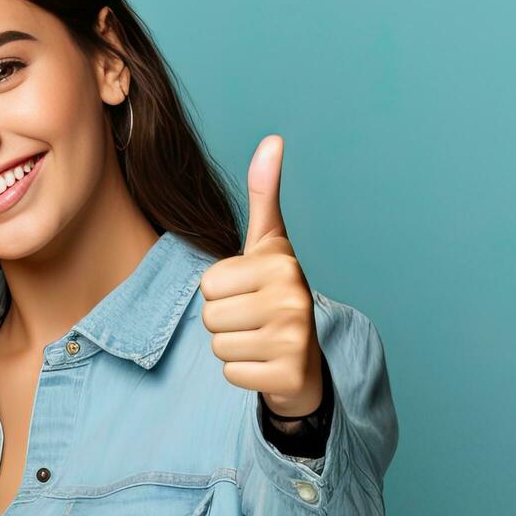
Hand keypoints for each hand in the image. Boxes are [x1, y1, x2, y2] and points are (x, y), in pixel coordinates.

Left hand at [201, 135, 323, 417]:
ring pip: (218, 345)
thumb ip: (265, 194)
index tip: (249, 292)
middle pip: (209, 315)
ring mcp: (294, 339)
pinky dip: (243, 373)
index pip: (208, 283)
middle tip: (254, 320)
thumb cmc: (277, 293)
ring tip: (259, 340)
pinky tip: (265, 363)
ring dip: (232, 347)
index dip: (221, 291)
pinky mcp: (288, 375)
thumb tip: (272, 139)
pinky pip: (230, 373)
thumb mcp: (269, 243)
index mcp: (282, 263)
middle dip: (224, 320)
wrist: (307, 360)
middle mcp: (293, 298)